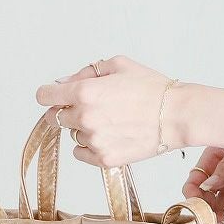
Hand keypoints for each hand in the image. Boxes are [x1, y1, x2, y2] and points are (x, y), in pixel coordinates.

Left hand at [35, 55, 185, 168]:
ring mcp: (94, 140)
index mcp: (84, 91)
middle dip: (68, 111)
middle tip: (94, 108)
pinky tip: (110, 136)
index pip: (44, 96)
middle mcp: (84, 117)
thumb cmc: (153, 88)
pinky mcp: (105, 159)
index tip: (56, 96)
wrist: (178, 115)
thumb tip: (62, 83)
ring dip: (83, 129)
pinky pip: (81, 153)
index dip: (50, 94)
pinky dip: (90, 146)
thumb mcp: (119, 65)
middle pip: (54, 118)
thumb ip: (85, 72)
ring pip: (72, 135)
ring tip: (112, 121)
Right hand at [183, 147, 223, 223]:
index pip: (195, 180)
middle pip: (206, 199)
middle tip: (218, 220)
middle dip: (209, 212)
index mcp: (214, 160)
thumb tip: (208, 185)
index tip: (200, 206)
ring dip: (222, 222)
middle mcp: (221, 176)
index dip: (193, 195)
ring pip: (221, 210)